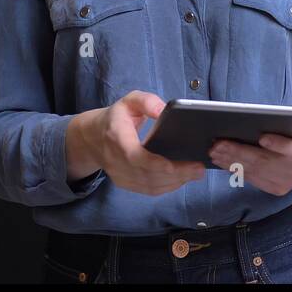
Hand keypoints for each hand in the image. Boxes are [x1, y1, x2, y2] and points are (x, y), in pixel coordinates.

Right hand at [88, 91, 207, 195]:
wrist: (93, 138)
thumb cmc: (116, 118)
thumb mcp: (129, 101)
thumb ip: (146, 101)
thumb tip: (164, 110)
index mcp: (116, 138)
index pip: (135, 157)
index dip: (156, 164)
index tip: (177, 165)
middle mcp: (116, 161)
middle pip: (147, 175)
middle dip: (176, 175)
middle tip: (199, 169)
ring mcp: (120, 175)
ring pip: (149, 186)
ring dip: (174, 183)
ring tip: (195, 174)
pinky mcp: (125, 183)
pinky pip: (148, 190)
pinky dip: (167, 187)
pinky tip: (182, 180)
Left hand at [209, 119, 291, 196]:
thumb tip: (281, 119)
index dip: (278, 144)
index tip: (262, 137)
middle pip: (265, 161)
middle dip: (240, 151)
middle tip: (219, 143)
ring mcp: (286, 183)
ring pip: (255, 171)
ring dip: (231, 161)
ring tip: (214, 150)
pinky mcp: (276, 189)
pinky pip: (252, 178)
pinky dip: (234, 169)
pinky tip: (222, 160)